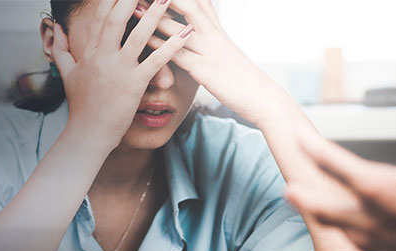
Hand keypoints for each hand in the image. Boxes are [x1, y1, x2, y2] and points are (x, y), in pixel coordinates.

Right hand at [52, 0, 192, 148]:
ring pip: (139, 36)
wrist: (87, 134)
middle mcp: (103, 57)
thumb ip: (60, 49)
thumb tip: (57, 29)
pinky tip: (186, 33)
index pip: (101, 17)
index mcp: (90, 52)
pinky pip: (156, 61)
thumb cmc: (81, 106)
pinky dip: (172, 46)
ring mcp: (118, 70)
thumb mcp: (67, 74)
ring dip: (155, 14)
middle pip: (117, 19)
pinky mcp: (134, 85)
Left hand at [135, 0, 270, 119]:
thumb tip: (191, 26)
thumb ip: (208, 34)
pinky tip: (144, 42)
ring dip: (155, 17)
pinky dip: (161, 47)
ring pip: (180, 27)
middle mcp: (213, 34)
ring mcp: (210, 51)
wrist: (261, 96)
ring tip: (134, 8)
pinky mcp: (205, 71)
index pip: (199, 1)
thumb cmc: (239, 75)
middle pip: (189, 5)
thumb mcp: (223, 49)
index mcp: (217, 28)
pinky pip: (179, 56)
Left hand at [285, 49, 395, 250]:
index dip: (311, 146)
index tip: (293, 135)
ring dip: (333, 222)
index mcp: (378, 189)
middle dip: (308, 197)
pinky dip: (366, 244)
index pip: (333, 162)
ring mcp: (387, 246)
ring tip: (323, 217)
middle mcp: (374, 220)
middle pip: (328, 207)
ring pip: (349, 233)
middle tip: (289, 190)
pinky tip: (369, 243)